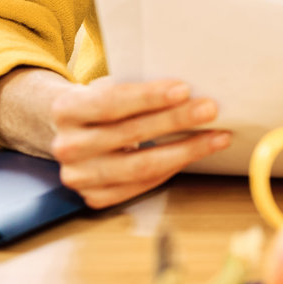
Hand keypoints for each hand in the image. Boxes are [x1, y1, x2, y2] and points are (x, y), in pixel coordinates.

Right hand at [48, 78, 232, 208]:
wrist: (73, 131)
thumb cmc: (100, 103)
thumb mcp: (107, 86)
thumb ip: (136, 88)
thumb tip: (188, 92)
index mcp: (66, 110)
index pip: (110, 102)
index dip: (148, 96)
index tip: (184, 89)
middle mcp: (67, 147)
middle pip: (130, 134)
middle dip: (175, 120)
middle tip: (210, 109)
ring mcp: (79, 177)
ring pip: (140, 166)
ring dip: (184, 150)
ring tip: (216, 137)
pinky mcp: (95, 197)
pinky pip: (141, 185)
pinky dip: (171, 169)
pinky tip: (192, 154)